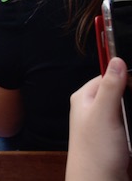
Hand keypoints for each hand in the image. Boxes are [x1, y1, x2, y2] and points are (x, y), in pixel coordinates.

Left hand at [66, 56, 129, 180]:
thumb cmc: (95, 152)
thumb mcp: (104, 113)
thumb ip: (110, 87)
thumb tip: (116, 60)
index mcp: (84, 97)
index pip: (107, 75)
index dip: (125, 77)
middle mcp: (92, 109)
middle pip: (120, 93)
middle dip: (131, 99)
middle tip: (128, 117)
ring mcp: (104, 125)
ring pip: (127, 110)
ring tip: (127, 131)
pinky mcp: (115, 139)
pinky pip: (129, 126)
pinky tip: (130, 138)